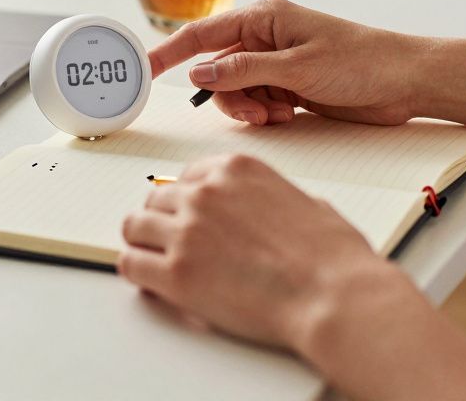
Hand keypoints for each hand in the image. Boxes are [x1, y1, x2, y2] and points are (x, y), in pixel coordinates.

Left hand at [119, 155, 465, 400]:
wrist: (334, 295)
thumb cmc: (332, 257)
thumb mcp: (307, 202)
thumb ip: (274, 198)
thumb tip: (271, 209)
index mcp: (235, 170)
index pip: (186, 175)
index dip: (185, 200)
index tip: (185, 214)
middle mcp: (205, 193)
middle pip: (156, 198)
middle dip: (162, 220)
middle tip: (169, 240)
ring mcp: (187, 231)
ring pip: (135, 226)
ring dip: (144, 243)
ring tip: (155, 259)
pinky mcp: (176, 273)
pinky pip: (131, 264)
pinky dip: (136, 271)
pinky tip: (150, 280)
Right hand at [148, 0, 429, 126]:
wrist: (407, 81)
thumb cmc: (362, 61)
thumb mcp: (297, 67)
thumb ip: (243, 70)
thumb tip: (199, 74)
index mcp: (264, 19)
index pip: (202, 34)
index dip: (170, 52)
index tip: (145, 68)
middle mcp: (265, 38)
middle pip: (216, 70)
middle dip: (226, 96)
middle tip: (253, 113)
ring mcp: (277, 62)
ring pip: (235, 90)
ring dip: (248, 108)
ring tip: (277, 116)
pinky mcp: (290, 85)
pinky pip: (257, 101)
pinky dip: (264, 114)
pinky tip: (287, 116)